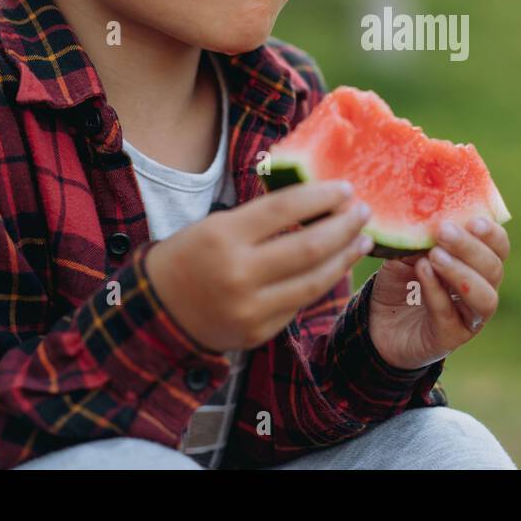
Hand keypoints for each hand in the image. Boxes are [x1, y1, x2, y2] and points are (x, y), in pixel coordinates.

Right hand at [147, 180, 373, 351]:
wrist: (157, 312)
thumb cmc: (190, 257)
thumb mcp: (216, 226)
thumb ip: (262, 218)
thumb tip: (318, 200)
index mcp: (222, 237)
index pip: (284, 208)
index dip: (321, 196)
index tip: (346, 188)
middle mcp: (238, 274)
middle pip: (309, 246)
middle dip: (344, 226)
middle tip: (363, 211)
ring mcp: (250, 308)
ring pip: (314, 280)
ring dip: (345, 257)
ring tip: (362, 239)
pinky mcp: (258, 332)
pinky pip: (300, 303)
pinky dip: (322, 282)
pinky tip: (336, 266)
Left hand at [366, 216, 508, 370]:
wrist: (379, 323)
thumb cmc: (401, 281)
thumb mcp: (407, 252)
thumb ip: (421, 238)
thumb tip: (427, 217)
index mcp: (478, 264)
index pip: (499, 247)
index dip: (492, 234)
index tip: (473, 220)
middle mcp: (482, 290)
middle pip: (494, 268)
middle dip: (471, 248)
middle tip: (445, 231)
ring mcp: (470, 317)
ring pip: (484, 297)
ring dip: (461, 273)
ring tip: (435, 256)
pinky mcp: (450, 337)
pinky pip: (449, 314)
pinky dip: (436, 291)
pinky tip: (422, 271)